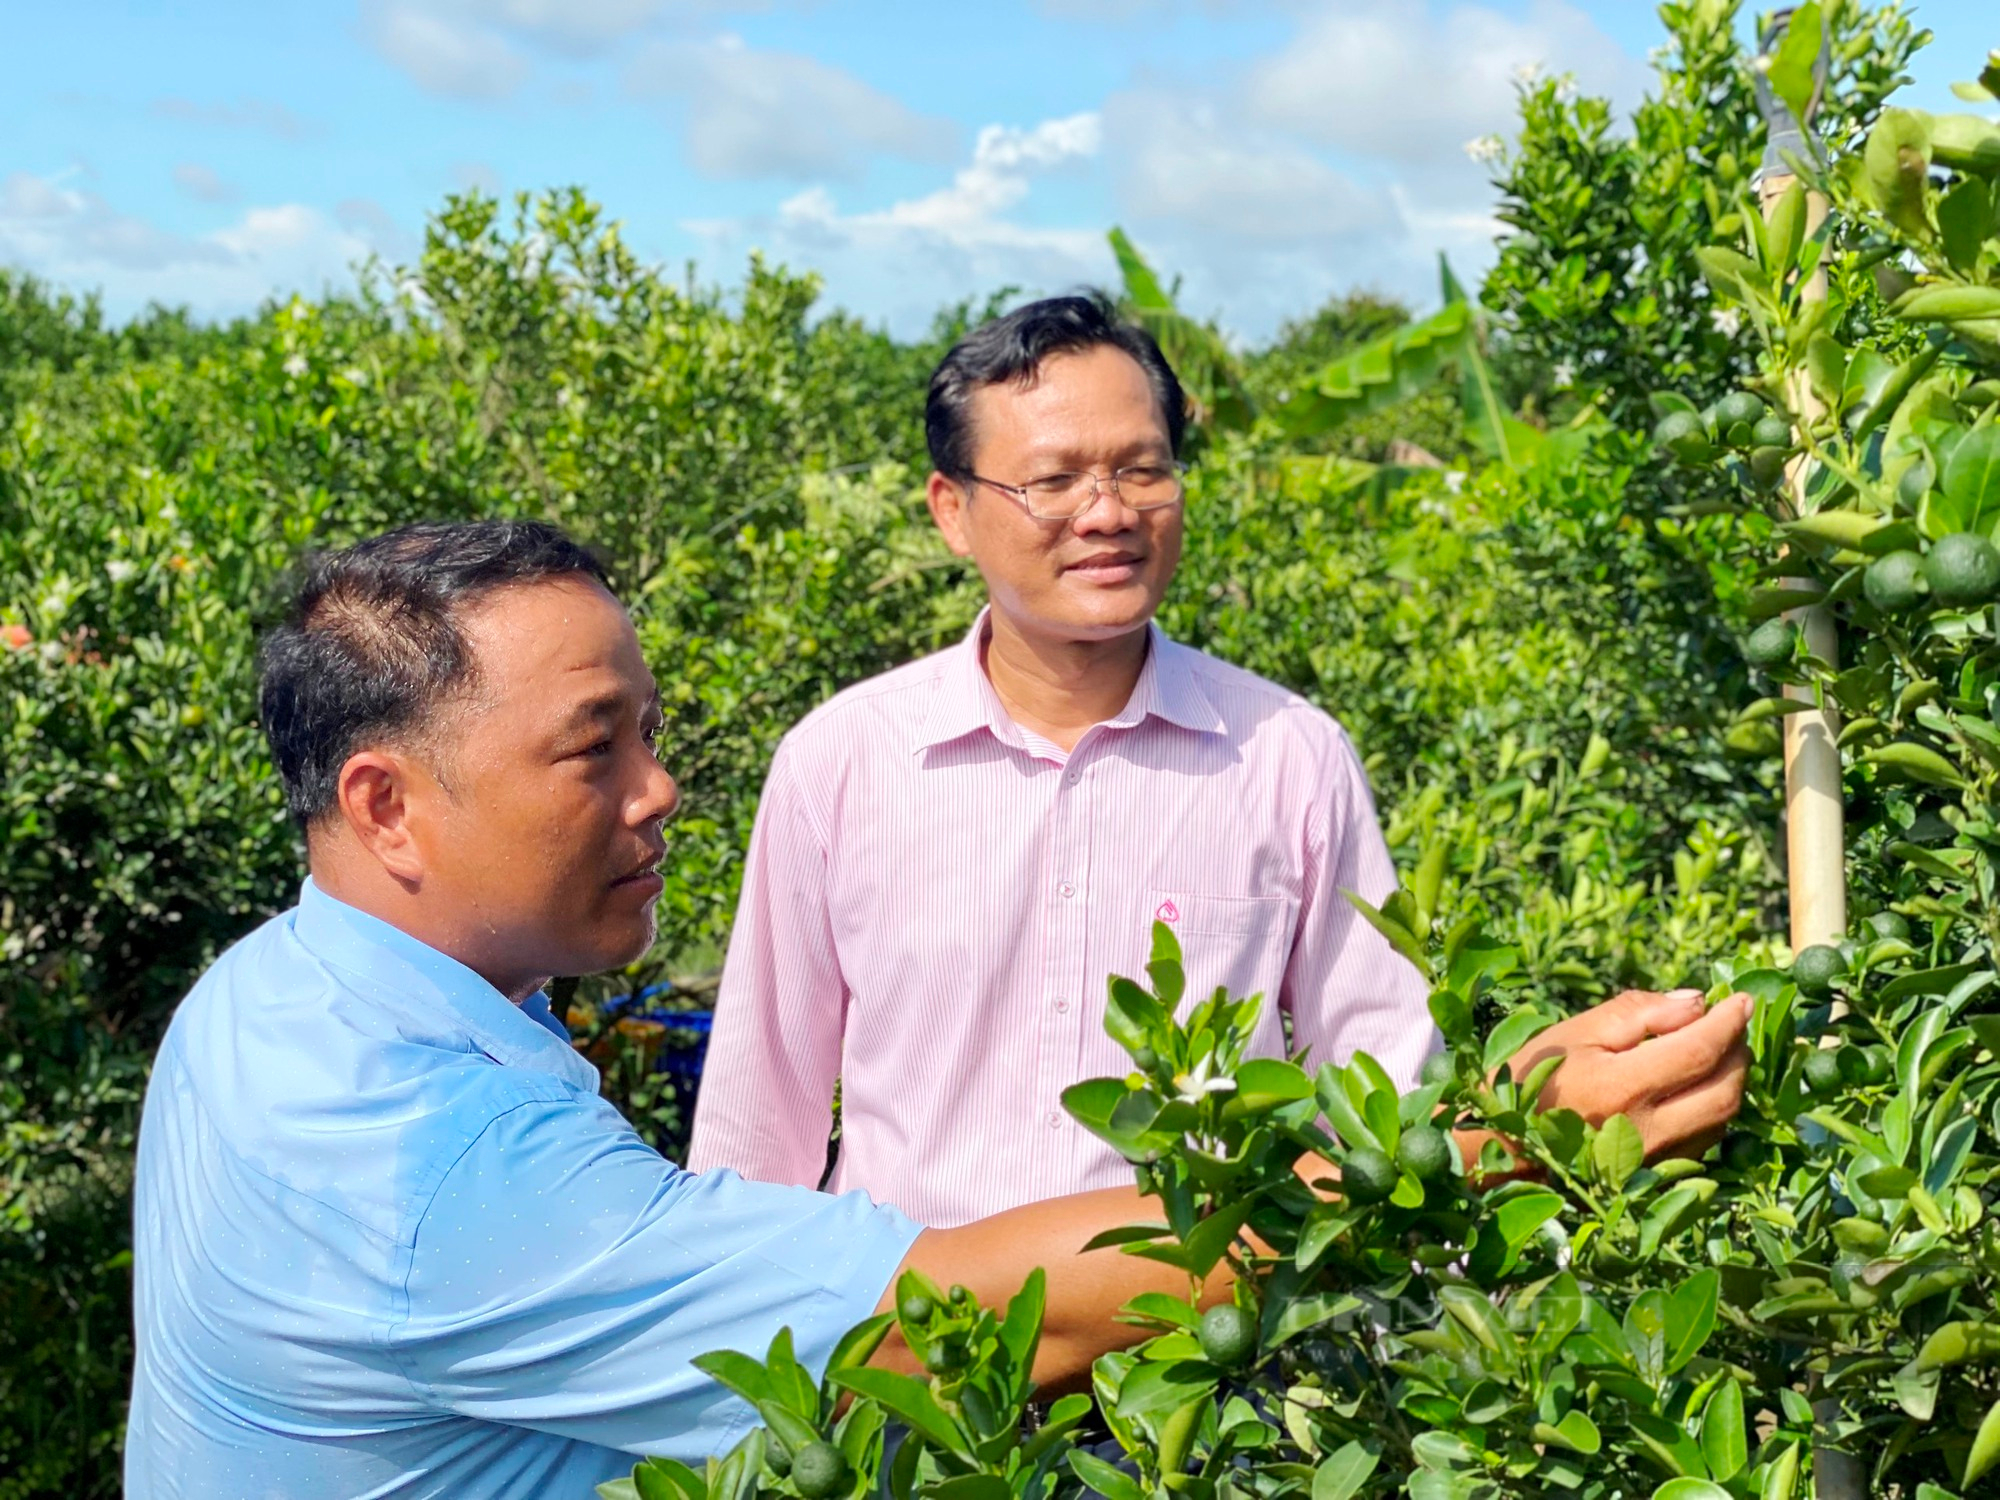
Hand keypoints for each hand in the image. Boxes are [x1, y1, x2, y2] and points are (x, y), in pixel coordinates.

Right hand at [1510, 988, 1753, 1160]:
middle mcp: (1646, 1131)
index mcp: (1620, 1088)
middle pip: (1724, 1091)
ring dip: (1733, 1080)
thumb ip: (1638, 1013)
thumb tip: (1697, 1002)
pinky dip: (1715, 1106)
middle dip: (1739, 1052)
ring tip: (1720, 1049)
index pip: (1699, 1051)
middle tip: (1733, 1022)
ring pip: (1722, 1119)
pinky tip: (1701, 1084)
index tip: (1742, 998)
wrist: (1506, 1145)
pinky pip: (1706, 1139)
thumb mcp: (1577, 1031)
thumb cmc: (1536, 1077)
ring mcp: (1655, 1160)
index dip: (1728, 1022)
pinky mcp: (1657, 1175)